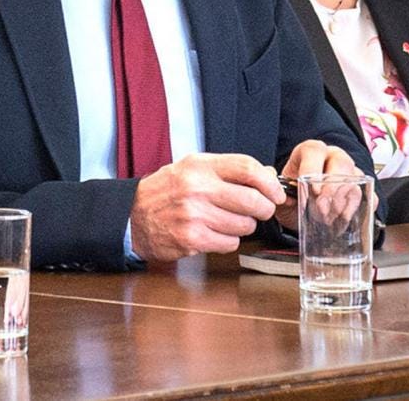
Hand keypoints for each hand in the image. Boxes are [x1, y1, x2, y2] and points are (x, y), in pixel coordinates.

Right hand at [129, 153, 283, 260]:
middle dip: (264, 208)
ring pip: (244, 224)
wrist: (132, 215)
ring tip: (230, 221)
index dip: (269, 182)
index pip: (248, 168)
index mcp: (201, 166)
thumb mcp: (195, 168)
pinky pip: (230, 243)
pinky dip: (229, 241)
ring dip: (244, 226)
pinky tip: (216, 233)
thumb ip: (230, 170)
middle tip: (261, 210)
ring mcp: (194, 215)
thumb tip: (268, 175)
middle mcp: (198, 188)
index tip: (276, 192)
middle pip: (253, 200)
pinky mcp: (191, 239)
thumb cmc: (168, 190)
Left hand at [276, 141, 362, 231]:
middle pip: (341, 162)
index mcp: (310, 152)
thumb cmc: (292, 197)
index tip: (311, 189)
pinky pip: (368, 194)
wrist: (302, 211)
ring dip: (343, 201)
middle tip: (323, 208)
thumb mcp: (279, 194)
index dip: (313, 168)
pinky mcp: (360, 187)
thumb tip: (277, 189)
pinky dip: (357, 207)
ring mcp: (349, 171)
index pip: (314, 150)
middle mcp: (332, 157)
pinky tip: (345, 218)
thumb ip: (276, 190)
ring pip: (355, 178)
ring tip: (330, 218)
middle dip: (332, 187)